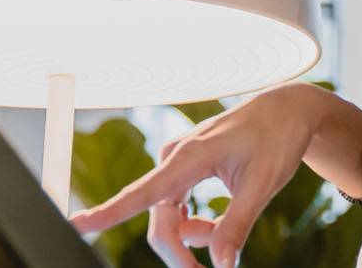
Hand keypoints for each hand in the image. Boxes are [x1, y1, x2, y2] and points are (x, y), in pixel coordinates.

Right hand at [68, 84, 322, 267]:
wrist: (285, 109)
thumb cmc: (275, 139)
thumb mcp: (263, 184)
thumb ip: (237, 225)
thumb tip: (220, 265)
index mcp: (189, 157)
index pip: (142, 193)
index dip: (107, 213)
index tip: (76, 224)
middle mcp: (174, 157)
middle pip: (160, 223)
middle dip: (179, 255)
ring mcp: (177, 163)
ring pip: (167, 220)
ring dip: (191, 241)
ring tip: (225, 239)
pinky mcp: (183, 170)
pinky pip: (177, 210)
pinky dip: (195, 226)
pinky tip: (217, 225)